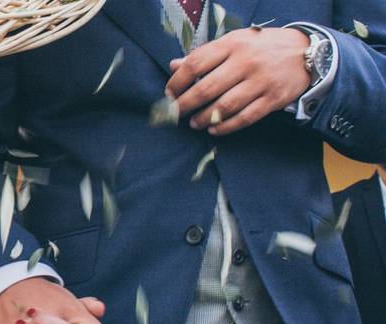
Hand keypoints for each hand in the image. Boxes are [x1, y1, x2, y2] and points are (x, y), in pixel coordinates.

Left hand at [167, 27, 310, 135]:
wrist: (306, 52)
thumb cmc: (262, 47)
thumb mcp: (234, 42)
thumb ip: (205, 55)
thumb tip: (174, 65)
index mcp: (232, 44)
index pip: (196, 64)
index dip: (177, 82)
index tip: (169, 93)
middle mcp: (246, 62)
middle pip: (207, 88)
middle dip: (186, 104)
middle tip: (176, 113)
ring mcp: (261, 81)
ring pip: (224, 106)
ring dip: (204, 118)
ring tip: (194, 123)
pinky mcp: (273, 98)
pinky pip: (245, 117)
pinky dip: (226, 126)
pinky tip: (214, 129)